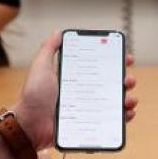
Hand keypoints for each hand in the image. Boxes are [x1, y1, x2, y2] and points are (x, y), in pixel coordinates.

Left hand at [15, 31, 137, 150]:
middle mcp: (85, 93)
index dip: (116, 61)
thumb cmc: (33, 97)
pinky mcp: (90, 126)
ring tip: (129, 100)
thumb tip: (59, 32)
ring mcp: (89, 110)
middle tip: (128, 80)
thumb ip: (48, 49)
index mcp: (77, 78)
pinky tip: (126, 114)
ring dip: (128, 99)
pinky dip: (123, 118)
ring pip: (115, 103)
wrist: (29, 126)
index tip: (127, 58)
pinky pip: (111, 122)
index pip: (101, 67)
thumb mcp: (40, 68)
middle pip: (113, 84)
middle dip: (126, 80)